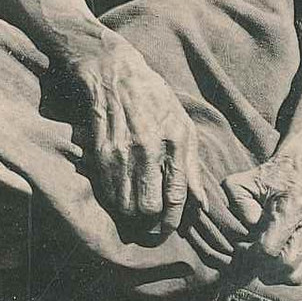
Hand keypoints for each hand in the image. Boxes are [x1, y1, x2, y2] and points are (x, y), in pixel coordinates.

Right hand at [71, 35, 205, 242]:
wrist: (114, 73)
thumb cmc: (154, 99)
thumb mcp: (183, 125)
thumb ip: (192, 167)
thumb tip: (201, 204)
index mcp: (174, 141)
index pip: (176, 197)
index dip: (174, 220)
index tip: (170, 227)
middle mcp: (148, 149)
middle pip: (149, 208)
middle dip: (153, 223)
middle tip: (153, 224)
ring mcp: (121, 151)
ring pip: (126, 206)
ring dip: (132, 216)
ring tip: (137, 213)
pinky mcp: (100, 152)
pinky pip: (108, 193)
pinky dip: (115, 202)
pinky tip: (122, 195)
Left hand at [223, 135, 301, 283]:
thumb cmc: (268, 179)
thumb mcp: (243, 183)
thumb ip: (239, 205)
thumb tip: (250, 229)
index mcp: (293, 204)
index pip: (268, 249)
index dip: (250, 254)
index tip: (243, 246)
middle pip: (286, 266)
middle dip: (264, 269)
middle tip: (253, 257)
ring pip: (298, 275)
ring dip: (278, 274)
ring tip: (266, 258)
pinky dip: (293, 268)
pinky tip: (284, 250)